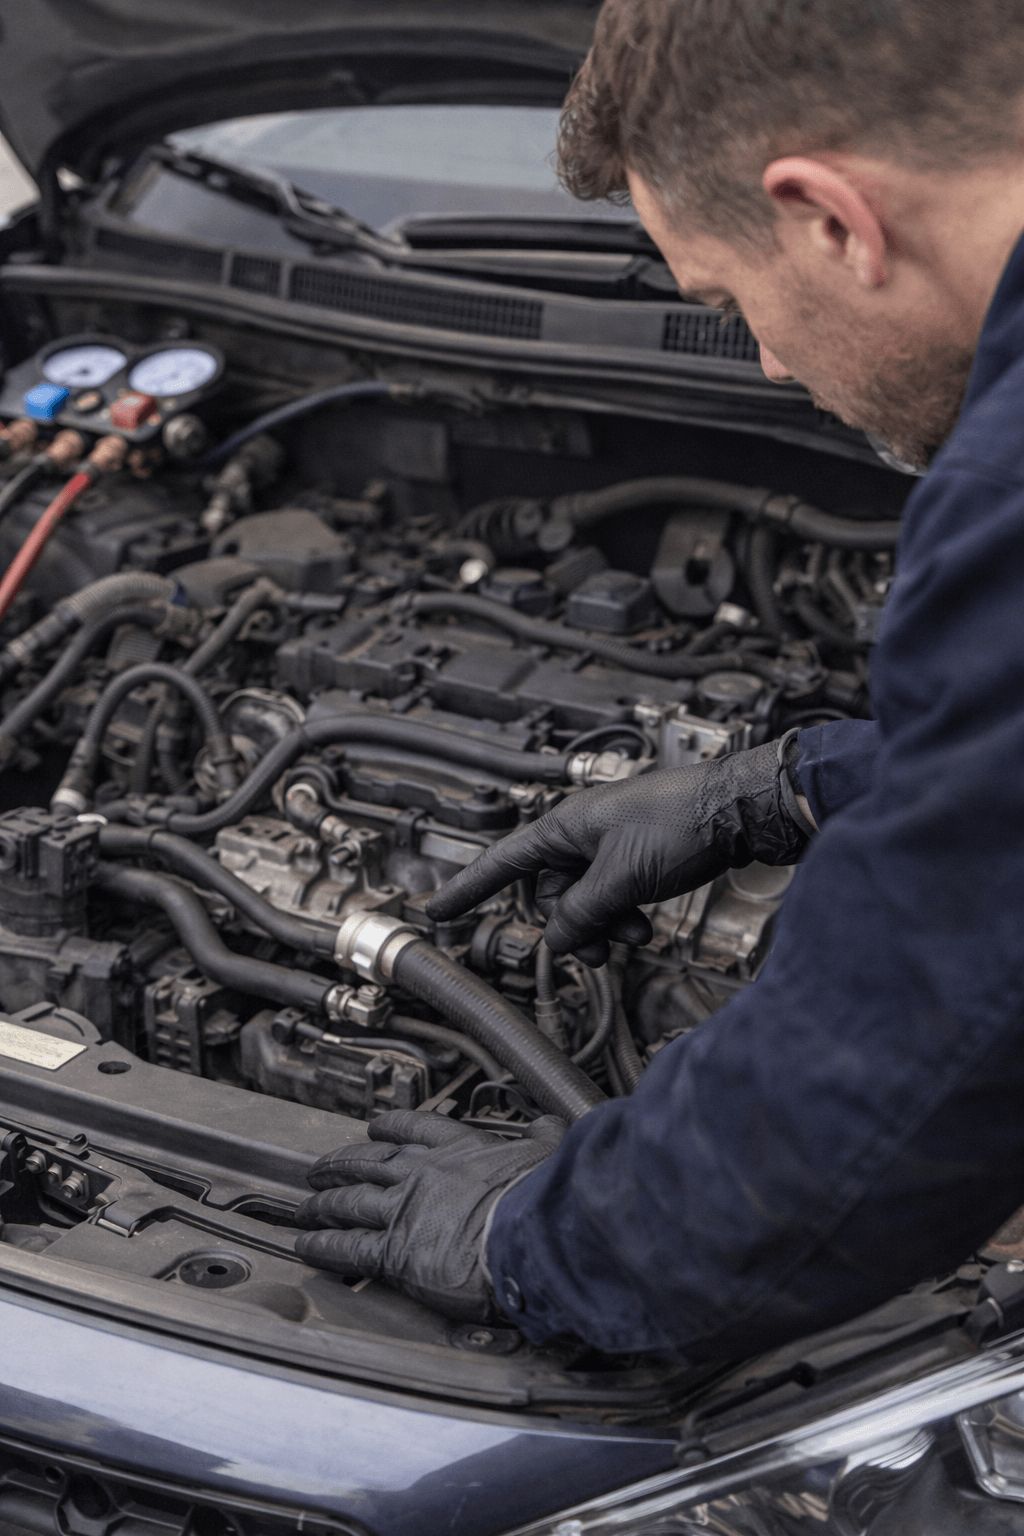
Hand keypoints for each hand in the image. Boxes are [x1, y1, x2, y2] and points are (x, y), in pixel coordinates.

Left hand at [294, 1109, 564, 1320]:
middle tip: (322, 1165)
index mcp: (460, 1148)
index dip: (390, 1128)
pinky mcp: (395, 1251)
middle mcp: (425, 1174)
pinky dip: (322, 1245)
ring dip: (324, 1203)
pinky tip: (306, 1245)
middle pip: (370, 1163)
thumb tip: (549, 1126)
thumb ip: (543, 1136)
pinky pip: (348, 1246)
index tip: (376, 1128)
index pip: (415, 1130)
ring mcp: (405, 1210)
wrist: (531, 1232)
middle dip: (342, 1163)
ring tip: (306, 1205)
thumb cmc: (545, 1196)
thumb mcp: (550, 1150)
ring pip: (351, 1202)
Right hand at [426, 739, 809, 964]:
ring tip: (636, 936)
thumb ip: (581, 913)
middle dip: (575, 925)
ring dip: (606, 925)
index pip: (502, 862)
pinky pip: (614, 895)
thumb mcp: (621, 878)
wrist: (739, 810)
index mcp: (565, 826)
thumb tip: (559, 940)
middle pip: (553, 894)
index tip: (438, 911)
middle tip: (603, 946)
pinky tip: (648, 926)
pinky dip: (625, 916)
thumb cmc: (682, 823)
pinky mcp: (639, 855)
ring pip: (586, 900)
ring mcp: (611, 844)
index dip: (469, 890)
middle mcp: (582, 832)